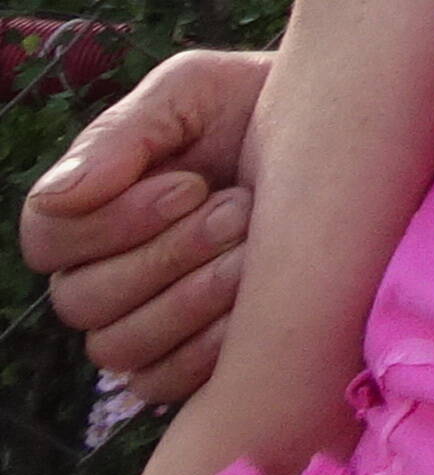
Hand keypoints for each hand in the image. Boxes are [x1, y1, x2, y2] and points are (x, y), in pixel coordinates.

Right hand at [21, 49, 267, 407]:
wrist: (344, 139)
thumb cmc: (257, 108)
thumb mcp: (192, 93)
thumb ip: (123, 134)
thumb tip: (60, 196)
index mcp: (89, 211)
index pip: (48, 240)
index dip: (111, 221)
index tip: (190, 184)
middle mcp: (101, 274)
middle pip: (84, 299)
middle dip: (166, 254)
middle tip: (237, 211)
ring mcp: (140, 324)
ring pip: (121, 345)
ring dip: (189, 298)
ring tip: (252, 253)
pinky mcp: (183, 363)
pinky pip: (162, 381)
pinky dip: (206, 349)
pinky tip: (254, 307)